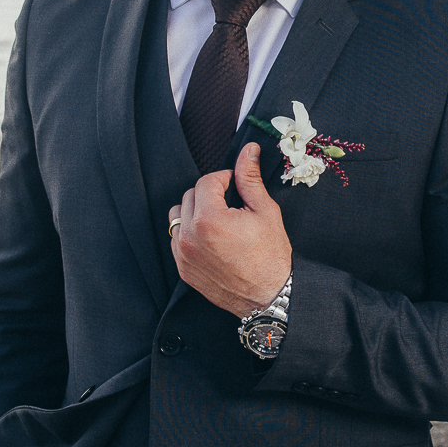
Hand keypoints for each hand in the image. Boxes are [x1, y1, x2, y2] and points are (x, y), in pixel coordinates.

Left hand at [169, 142, 291, 317]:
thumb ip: (250, 179)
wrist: (268, 295)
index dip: (224, 178)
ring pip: (178, 216)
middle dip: (210, 193)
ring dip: (196, 211)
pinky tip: (212, 237)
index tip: (235, 183)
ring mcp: (183, 254)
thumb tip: (249, 151)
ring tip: (219, 219)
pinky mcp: (182, 268)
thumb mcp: (265, 211)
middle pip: (190, 195)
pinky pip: (177, 238)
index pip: (206, 182)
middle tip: (231, 203)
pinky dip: (190, 232)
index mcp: (210, 220)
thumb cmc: (270, 255)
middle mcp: (190, 237)